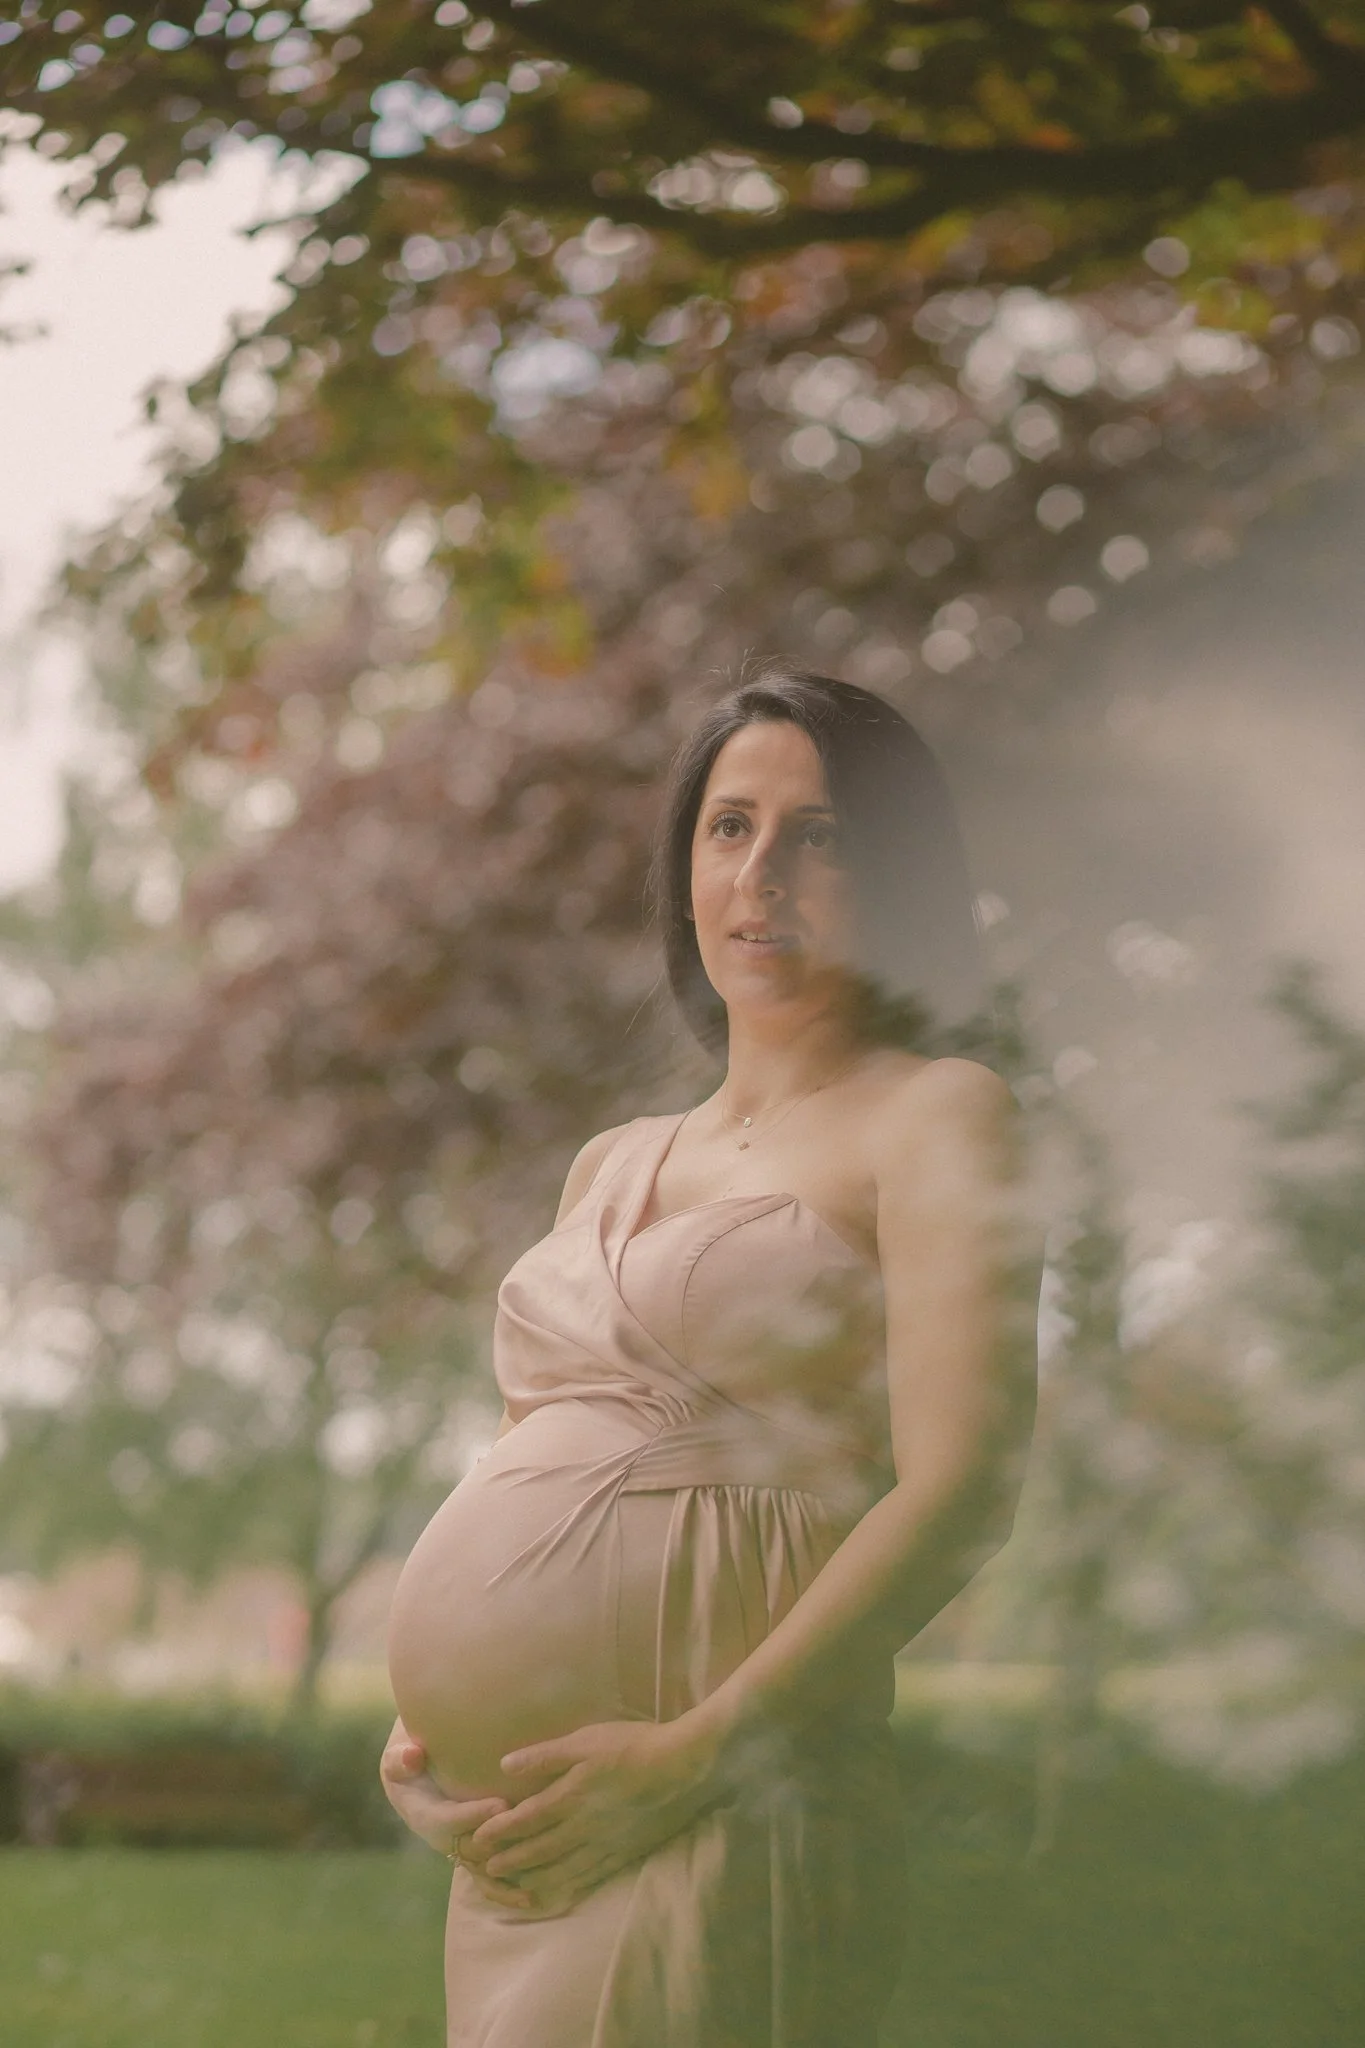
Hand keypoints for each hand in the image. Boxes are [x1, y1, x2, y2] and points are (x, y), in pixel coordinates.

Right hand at [378, 1722, 532, 1910]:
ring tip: (531, 1889)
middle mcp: (442, 1840)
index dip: (473, 1815)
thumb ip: (401, 1759)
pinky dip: (507, 1891)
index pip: (448, 1820)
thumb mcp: (398, 1758)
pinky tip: (532, 1899)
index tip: (501, 1804)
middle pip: (471, 1848)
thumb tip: (411, 1756)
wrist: (415, 1782)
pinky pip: (489, 1879)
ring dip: (506, 1878)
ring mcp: (459, 1850)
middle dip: (499, 1842)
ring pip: (482, 1870)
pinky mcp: (474, 1855)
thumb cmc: (410, 1765)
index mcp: (423, 1815)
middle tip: (529, 1830)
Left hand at [469, 1716, 723, 1905]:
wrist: (683, 1768)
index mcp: (570, 1796)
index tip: (478, 1841)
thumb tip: (505, 1766)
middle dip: (511, 1859)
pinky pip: (591, 1875)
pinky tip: (563, 1890)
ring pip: (562, 1868)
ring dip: (535, 1877)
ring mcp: (605, 1843)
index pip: (525, 1819)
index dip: (500, 1831)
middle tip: (486, 1870)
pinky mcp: (626, 1851)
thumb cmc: (633, 1746)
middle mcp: (582, 1827)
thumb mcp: (585, 1740)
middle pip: (539, 1849)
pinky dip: (571, 1885)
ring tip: (515, 1887)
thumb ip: (545, 1756)